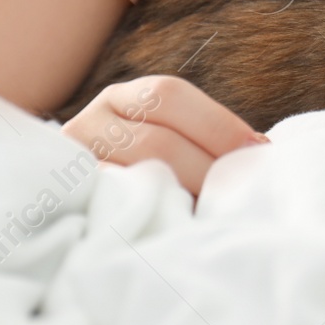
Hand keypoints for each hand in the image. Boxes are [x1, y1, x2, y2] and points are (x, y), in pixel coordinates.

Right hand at [61, 74, 268, 198]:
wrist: (65, 198)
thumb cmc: (136, 169)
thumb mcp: (160, 138)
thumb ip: (198, 139)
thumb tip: (259, 154)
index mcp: (120, 99)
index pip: (169, 95)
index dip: (218, 122)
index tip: (259, 149)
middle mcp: (90, 123)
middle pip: (156, 140)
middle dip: (209, 167)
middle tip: (243, 190)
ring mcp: (72, 167)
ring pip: (134, 179)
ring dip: (182, 197)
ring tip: (216, 211)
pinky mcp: (66, 206)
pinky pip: (111, 212)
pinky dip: (150, 218)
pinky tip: (177, 229)